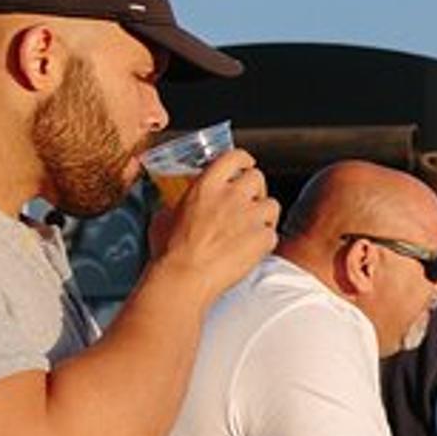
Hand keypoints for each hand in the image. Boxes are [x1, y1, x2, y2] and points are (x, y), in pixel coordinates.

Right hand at [155, 148, 278, 298]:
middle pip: (258, 177)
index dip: (244, 160)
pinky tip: (252, 250)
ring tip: (252, 229)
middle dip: (256, 189)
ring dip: (264, 215)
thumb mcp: (163, 219)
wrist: (184, 278)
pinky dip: (265, 241)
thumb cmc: (171, 254)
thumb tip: (172, 209)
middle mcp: (231, 195)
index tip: (246, 164)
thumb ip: (174, 207)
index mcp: (206, 186)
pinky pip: (273, 233)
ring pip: (272, 204)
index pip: (234, 157)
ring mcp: (249, 216)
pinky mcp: (262, 237)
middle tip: (248, 202)